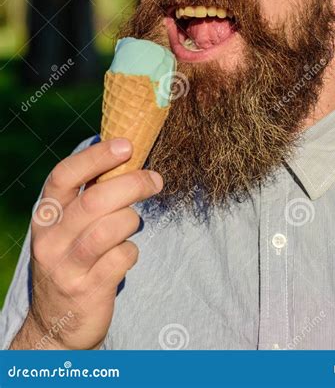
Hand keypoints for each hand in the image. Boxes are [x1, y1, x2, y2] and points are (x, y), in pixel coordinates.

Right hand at [10, 138, 161, 349]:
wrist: (57, 323)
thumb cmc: (73, 258)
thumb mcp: (69, 227)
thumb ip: (89, 195)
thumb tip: (126, 152)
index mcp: (47, 215)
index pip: (64, 176)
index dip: (96, 157)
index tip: (127, 145)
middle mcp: (51, 240)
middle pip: (95, 201)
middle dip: (132, 184)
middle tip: (155, 180)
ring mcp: (66, 267)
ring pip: (109, 229)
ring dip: (132, 220)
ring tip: (133, 223)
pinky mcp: (87, 290)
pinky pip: (121, 258)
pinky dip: (131, 251)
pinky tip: (125, 254)